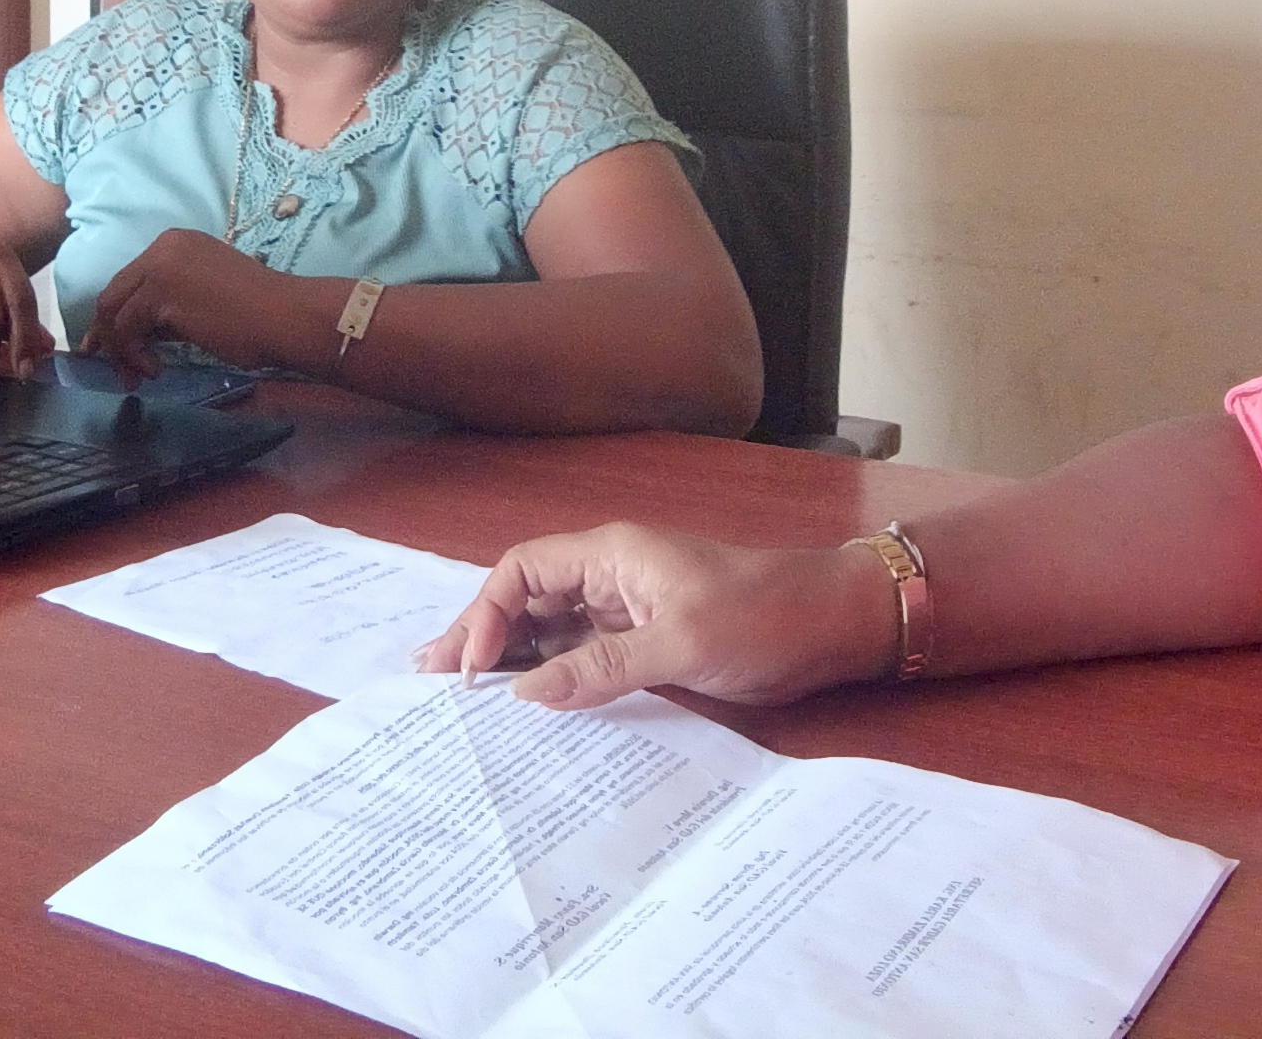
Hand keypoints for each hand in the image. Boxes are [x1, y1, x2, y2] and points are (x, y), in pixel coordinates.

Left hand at [84, 229, 315, 376]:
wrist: (283, 315)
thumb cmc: (256, 312)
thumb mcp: (202, 296)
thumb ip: (170, 304)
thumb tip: (140, 332)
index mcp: (176, 242)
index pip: (131, 279)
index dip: (119, 315)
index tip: (115, 345)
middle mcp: (163, 247)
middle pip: (114, 293)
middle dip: (108, 334)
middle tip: (113, 366)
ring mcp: (159, 268)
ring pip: (114, 313)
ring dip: (122, 351)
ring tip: (140, 375)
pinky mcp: (160, 296)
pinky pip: (126, 330)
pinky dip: (135, 355)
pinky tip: (156, 369)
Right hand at [414, 523, 901, 710]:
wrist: (833, 623)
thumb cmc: (762, 617)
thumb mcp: (681, 644)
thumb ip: (600, 668)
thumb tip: (523, 695)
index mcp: (612, 555)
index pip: (524, 571)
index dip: (487, 614)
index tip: (466, 668)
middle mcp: (611, 575)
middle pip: (527, 598)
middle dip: (480, 634)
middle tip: (428, 677)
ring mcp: (628, 608)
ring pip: (550, 628)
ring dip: (508, 658)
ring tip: (459, 695)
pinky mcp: (647, 639)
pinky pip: (582, 654)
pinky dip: (549, 676)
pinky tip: (525, 706)